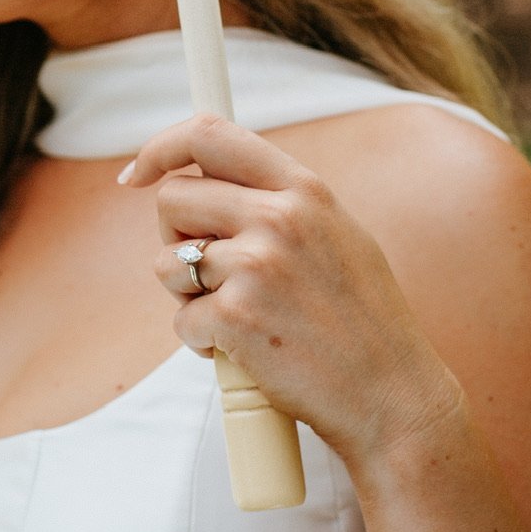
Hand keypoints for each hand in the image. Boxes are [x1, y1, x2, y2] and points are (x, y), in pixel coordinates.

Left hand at [122, 114, 464, 474]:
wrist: (392, 397)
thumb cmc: (363, 325)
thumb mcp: (337, 236)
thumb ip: (282, 204)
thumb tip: (211, 185)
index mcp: (304, 190)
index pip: (210, 134)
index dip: (161, 148)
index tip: (138, 174)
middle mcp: (280, 216)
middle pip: (173, 199)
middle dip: (176, 237)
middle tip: (209, 274)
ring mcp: (256, 265)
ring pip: (167, 263)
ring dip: (188, 296)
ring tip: (239, 318)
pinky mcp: (236, 316)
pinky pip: (182, 320)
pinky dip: (203, 342)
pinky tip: (247, 351)